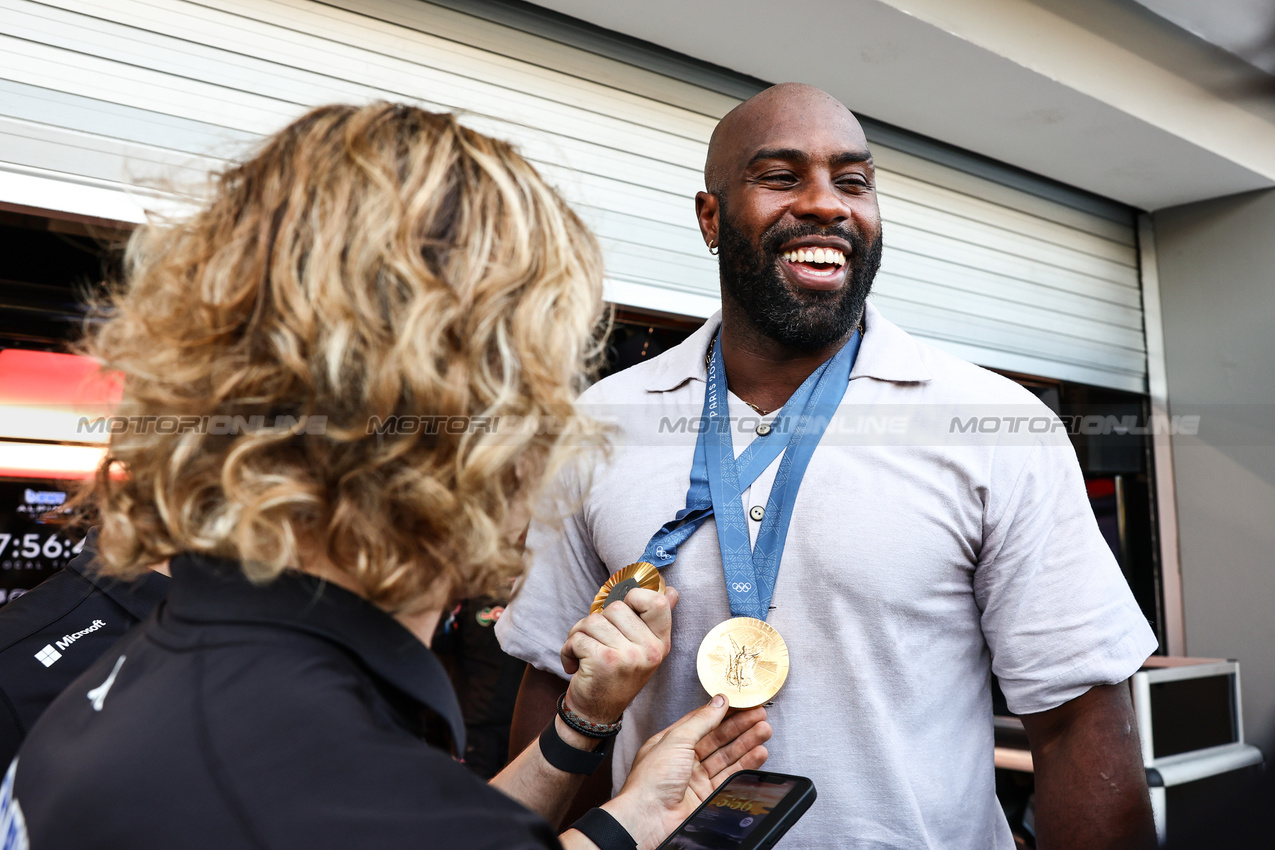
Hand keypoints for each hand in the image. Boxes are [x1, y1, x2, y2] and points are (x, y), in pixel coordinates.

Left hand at [560, 586, 676, 723]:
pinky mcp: (604, 661)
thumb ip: (654, 619)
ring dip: (579, 635)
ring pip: (593, 621)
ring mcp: (628, 656)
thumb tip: (671, 591)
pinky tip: (574, 664)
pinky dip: (568, 649)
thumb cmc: (616, 675)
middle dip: (597, 622)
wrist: (596, 714)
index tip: (621, 616)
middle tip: (597, 642)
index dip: (634, 598)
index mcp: (660, 643)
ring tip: (584, 654)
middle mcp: (649, 650)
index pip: (657, 601)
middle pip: (616, 607)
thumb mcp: (642, 650)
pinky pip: (577, 638)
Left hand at [600, 696, 771, 849]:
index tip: (741, 703)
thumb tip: (718, 702)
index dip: (722, 712)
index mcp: (671, 741)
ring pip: (727, 756)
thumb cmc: (652, 779)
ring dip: (747, 743)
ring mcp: (696, 778)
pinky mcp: (707, 795)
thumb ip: (701, 720)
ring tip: (764, 731)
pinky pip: (730, 776)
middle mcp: (684, 759)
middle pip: (718, 738)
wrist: (650, 818)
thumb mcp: (676, 739)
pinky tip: (758, 753)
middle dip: (740, 726)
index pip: (702, 721)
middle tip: (759, 716)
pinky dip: (746, 764)